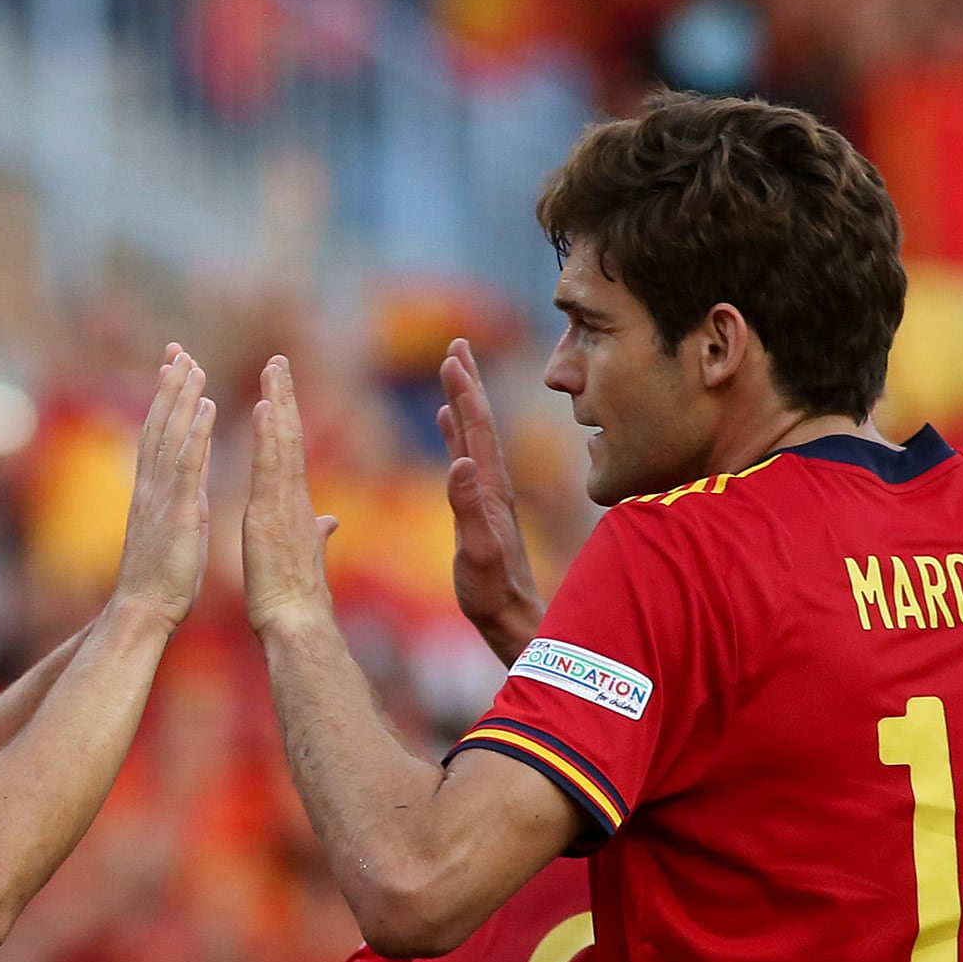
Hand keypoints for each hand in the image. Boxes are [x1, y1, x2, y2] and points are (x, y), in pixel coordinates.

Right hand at [106, 345, 217, 629]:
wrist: (143, 611)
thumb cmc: (162, 580)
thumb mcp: (179, 526)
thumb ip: (188, 492)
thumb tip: (199, 465)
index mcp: (153, 492)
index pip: (158, 436)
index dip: (165, 401)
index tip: (173, 369)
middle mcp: (151, 487)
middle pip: (158, 426)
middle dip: (168, 386)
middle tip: (178, 350)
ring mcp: (161, 496)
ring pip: (169, 435)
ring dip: (181, 398)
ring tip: (192, 364)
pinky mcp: (177, 510)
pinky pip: (187, 463)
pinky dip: (196, 431)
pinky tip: (207, 404)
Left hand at [241, 355, 339, 642]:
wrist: (296, 622)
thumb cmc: (295, 596)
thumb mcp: (305, 555)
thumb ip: (318, 532)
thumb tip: (330, 522)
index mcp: (294, 505)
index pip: (290, 452)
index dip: (286, 419)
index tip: (278, 390)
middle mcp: (293, 496)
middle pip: (290, 436)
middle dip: (284, 396)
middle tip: (278, 360)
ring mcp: (284, 502)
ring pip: (283, 442)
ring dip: (277, 402)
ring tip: (273, 367)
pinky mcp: (270, 514)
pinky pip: (270, 466)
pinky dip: (267, 434)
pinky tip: (263, 407)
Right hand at [436, 337, 542, 659]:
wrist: (513, 615)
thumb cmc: (492, 590)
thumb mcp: (476, 550)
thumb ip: (467, 508)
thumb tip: (458, 463)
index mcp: (490, 487)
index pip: (477, 429)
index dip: (466, 391)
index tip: (454, 355)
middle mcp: (492, 484)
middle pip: (479, 422)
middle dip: (467, 383)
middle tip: (457, 346)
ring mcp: (487, 495)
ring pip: (473, 437)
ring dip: (463, 403)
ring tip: (453, 373)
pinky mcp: (480, 508)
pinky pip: (466, 459)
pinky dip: (457, 435)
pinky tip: (449, 426)